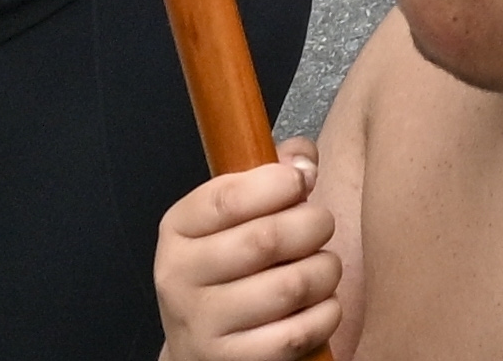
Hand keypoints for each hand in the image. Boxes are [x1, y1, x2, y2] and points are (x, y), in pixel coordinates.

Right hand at [154, 151, 340, 360]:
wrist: (206, 342)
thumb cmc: (234, 265)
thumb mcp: (237, 214)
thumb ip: (272, 173)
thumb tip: (303, 160)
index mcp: (178, 230)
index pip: (228, 197)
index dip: (278, 183)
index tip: (302, 181)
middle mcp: (179, 279)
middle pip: (266, 239)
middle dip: (313, 225)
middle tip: (320, 227)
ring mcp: (202, 327)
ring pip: (290, 287)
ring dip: (324, 270)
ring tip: (321, 267)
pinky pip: (299, 333)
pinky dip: (325, 314)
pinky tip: (319, 304)